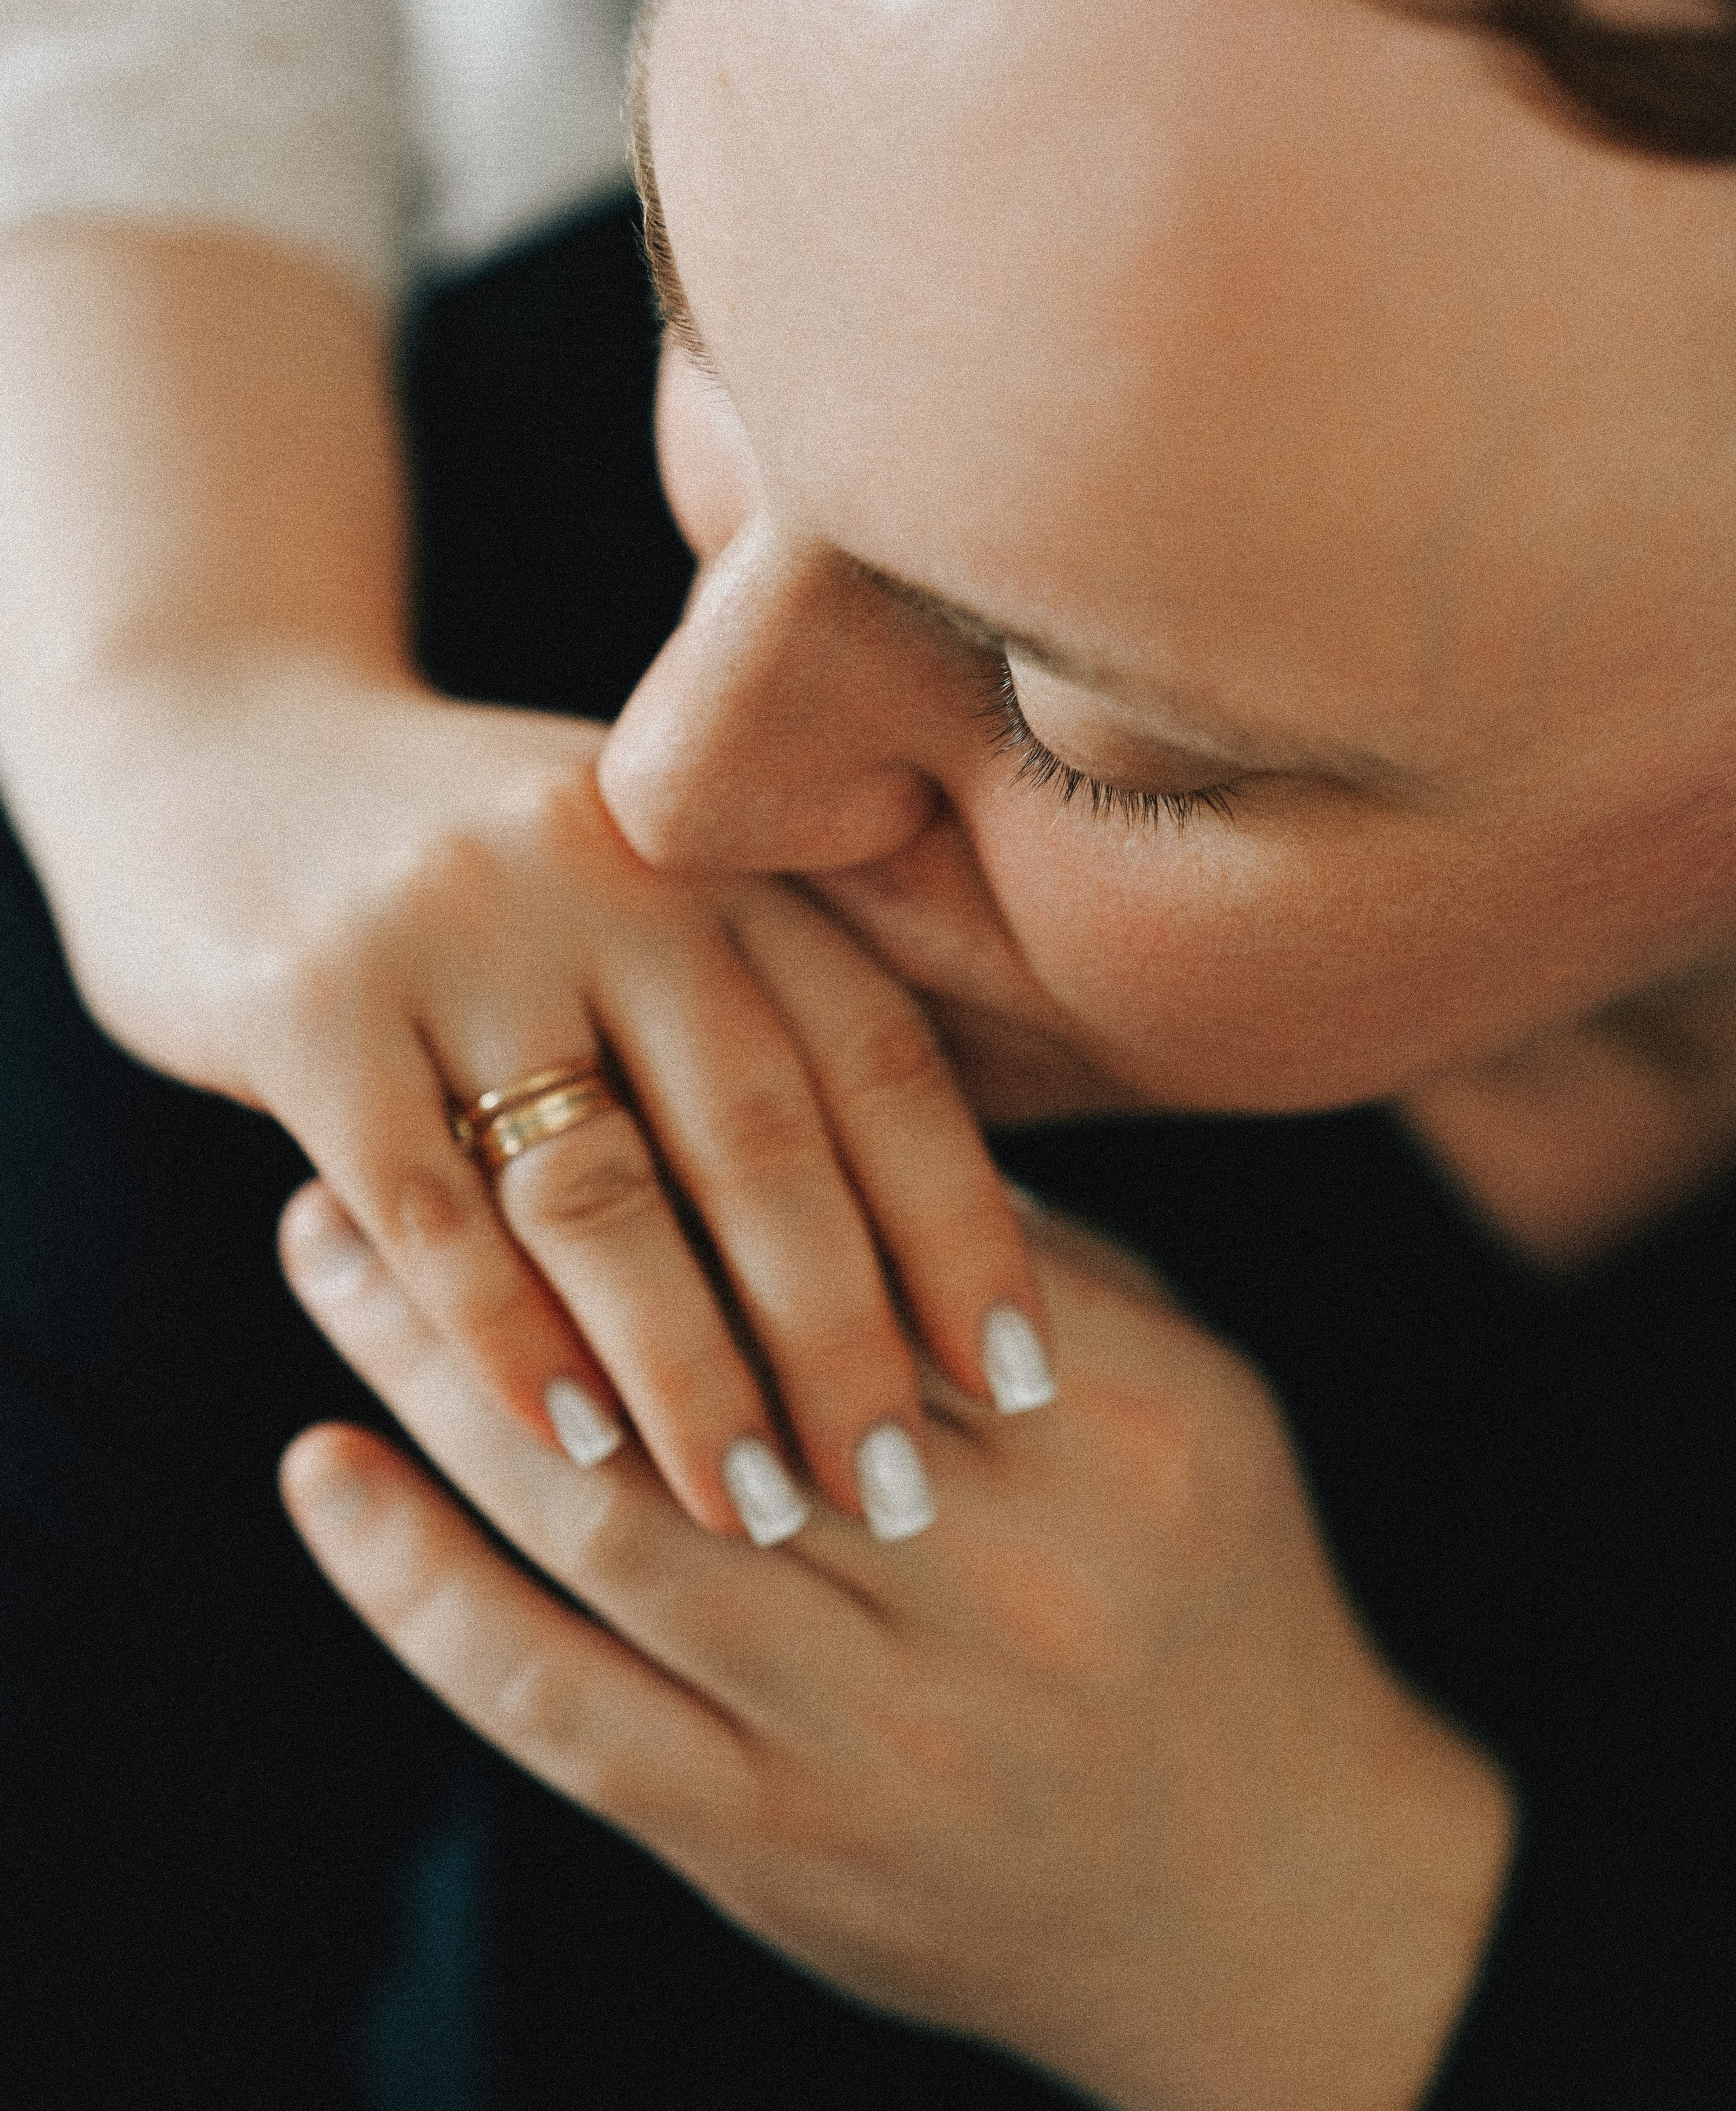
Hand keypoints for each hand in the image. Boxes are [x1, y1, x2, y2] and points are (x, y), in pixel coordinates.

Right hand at [24, 655, 1044, 1539]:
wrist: (221, 738)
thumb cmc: (480, 872)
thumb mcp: (645, 892)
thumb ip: (767, 1023)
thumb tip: (928, 1252)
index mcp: (719, 853)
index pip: (880, 1056)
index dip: (959, 1223)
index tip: (1016, 1376)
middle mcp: (612, 869)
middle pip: (760, 1134)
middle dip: (840, 1331)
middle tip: (900, 1490)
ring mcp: (455, 925)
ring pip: (601, 1186)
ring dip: (687, 1367)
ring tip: (753, 1508)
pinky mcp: (310, 998)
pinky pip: (428, 1205)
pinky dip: (505, 1339)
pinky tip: (572, 1447)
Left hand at [278, 1180, 1513, 2110]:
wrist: (1267, 1905)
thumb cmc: (1221, 1601)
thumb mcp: (1196, 1401)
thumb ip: (1025, 1265)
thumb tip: (817, 1110)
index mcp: (1117, 1435)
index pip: (863, 1245)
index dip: (688, 1135)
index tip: (562, 1038)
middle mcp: (985, 1581)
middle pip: (699, 1366)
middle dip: (515, 1229)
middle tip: (380, 1118)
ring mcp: (865, 1728)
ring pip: (604, 1519)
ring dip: (434, 1375)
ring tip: (326, 1251)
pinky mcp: (769, 1844)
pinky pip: (562, 1709)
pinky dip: (423, 1592)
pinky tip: (329, 1474)